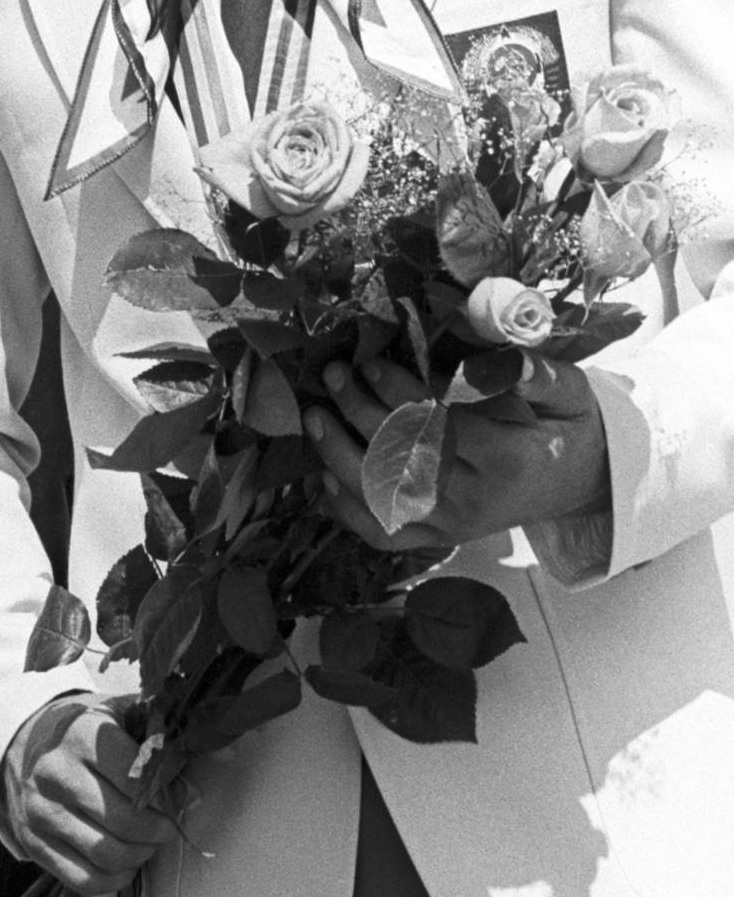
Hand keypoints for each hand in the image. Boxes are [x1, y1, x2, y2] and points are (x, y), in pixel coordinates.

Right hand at [0, 698, 176, 896]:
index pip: (138, 782)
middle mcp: (56, 774)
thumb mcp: (117, 714)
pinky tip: (124, 862)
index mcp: (81, 736)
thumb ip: (157, 744)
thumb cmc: (82, 730)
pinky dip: (115, 879)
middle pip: (126, 824)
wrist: (23, 742)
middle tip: (167, 826)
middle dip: (159, 831)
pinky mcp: (33, 843)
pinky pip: (84, 880)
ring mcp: (41, 812)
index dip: (167, 797)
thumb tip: (190, 792)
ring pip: (108, 856)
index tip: (177, 798)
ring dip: (139, 856)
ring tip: (146, 842)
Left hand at [306, 355, 610, 551]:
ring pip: (382, 500)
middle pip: (404, 460)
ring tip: (314, 416)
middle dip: (359, 413)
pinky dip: (348, 509)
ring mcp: (454, 525)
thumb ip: (534, 375)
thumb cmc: (566, 427)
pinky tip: (324, 475)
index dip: (401, 397)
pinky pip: (384, 533)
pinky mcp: (439, 538)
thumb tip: (496, 359)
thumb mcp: (567, 393)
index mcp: (509, 460)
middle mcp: (476, 500)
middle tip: (334, 374)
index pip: (442, 429)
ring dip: (339, 457)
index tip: (371, 363)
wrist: (581, 481)